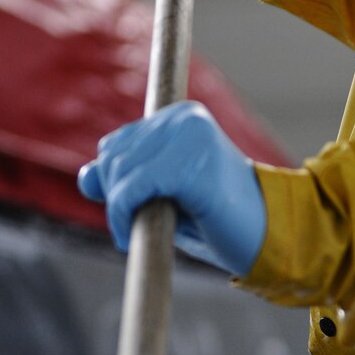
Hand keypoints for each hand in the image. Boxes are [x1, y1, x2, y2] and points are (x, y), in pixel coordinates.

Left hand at [78, 101, 267, 276]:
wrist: (267, 235)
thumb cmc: (218, 217)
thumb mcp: (166, 192)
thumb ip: (129, 179)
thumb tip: (87, 177)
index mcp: (183, 117)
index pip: (118, 142)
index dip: (112, 180)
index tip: (126, 210)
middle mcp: (186, 120)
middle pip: (114, 155)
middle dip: (113, 194)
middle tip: (130, 225)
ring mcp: (191, 140)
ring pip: (120, 171)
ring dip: (117, 209)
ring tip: (133, 231)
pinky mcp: (190, 167)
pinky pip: (131, 189)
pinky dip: (122, 215)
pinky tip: (129, 236)